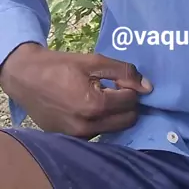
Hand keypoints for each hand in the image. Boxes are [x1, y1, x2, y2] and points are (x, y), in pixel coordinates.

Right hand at [0, 43, 152, 137]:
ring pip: (113, 128)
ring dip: (115, 113)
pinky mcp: (70, 139)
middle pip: (127, 120)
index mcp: (94, 105)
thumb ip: (123, 71)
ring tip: (102, 94)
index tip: (121, 78)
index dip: (131, 87)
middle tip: (116, 87)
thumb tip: (147, 86)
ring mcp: (78, 137)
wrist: (27, 78)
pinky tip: (90, 104)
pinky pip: (97, 132)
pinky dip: (100, 120)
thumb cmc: (61, 66)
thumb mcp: (94, 61)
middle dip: (127, 103)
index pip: (130, 101)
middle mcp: (88, 127)